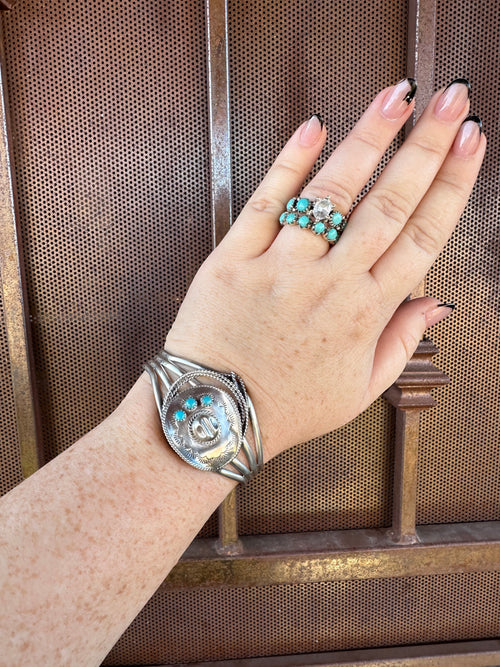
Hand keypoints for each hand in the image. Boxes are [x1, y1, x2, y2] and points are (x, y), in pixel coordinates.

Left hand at [165, 78, 484, 458]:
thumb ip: (399, 342)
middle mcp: (329, 284)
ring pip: (331, 193)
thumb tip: (434, 302)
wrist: (216, 413)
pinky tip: (315, 126)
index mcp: (364, 314)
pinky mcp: (234, 259)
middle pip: (388, 204)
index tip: (471, 146)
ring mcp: (279, 268)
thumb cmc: (286, 406)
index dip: (451, 186)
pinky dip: (290, 162)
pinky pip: (266, 202)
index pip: (422, 237)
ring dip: (368, 139)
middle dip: (426, 146)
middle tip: (451, 101)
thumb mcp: (358, 390)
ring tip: (396, 97)